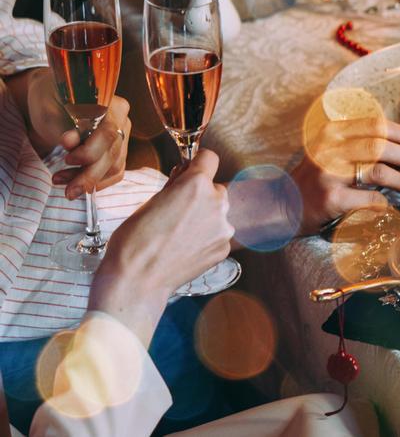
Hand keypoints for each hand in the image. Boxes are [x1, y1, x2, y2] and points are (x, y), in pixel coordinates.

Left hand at [54, 95, 131, 199]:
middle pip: (113, 154)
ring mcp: (123, 137)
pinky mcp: (118, 151)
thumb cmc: (51, 101)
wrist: (54, 102)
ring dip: (88, 180)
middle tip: (67, 190)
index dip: (90, 151)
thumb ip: (61, 125)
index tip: (66, 159)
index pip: (109, 133)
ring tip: (61, 181)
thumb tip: (70, 142)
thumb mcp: (51, 108)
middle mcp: (123, 121)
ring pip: (114, 167)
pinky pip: (115, 172)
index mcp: (113, 105)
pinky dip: (97, 183)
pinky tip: (76, 184)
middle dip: (89, 175)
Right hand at [90, 150, 231, 341]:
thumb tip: (185, 175)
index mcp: (196, 185)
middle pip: (215, 188)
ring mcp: (224, 228)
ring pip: (218, 212)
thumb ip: (175, 186)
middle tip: (176, 211)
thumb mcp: (150, 201)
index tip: (191, 170)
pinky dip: (206, 238)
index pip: (209, 158)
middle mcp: (216, 203)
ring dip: (205, 217)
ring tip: (178, 234)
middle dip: (200, 195)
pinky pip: (218, 234)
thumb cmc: (134, 241)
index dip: (198, 163)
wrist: (138, 281)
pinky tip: (185, 248)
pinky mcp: (224, 248)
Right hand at [292, 115, 399, 234]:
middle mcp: (330, 147)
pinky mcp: (332, 197)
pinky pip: (370, 198)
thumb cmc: (314, 179)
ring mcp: (329, 172)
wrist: (281, 205)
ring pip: (378, 170)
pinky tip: (386, 205)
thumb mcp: (333, 153)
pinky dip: (384, 203)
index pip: (377, 125)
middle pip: (381, 145)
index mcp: (333, 131)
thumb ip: (364, 149)